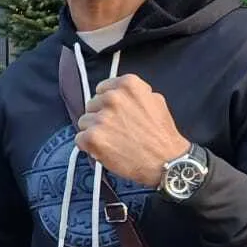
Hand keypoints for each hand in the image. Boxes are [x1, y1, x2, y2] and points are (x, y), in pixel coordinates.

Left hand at [73, 74, 190, 187]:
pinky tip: (105, 150)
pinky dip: (89, 147)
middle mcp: (113, 98)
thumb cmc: (162, 134)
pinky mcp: (93, 137)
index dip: (107, 103)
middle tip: (116, 130)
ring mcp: (101, 117)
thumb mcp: (155, 100)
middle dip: (100, 117)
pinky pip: (79, 139)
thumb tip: (117, 92)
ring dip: (94, 132)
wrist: (166, 161)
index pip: (102, 89)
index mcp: (128, 85)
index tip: (114, 113)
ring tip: (113, 141)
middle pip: (91, 105)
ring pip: (84, 122)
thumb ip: (134, 93)